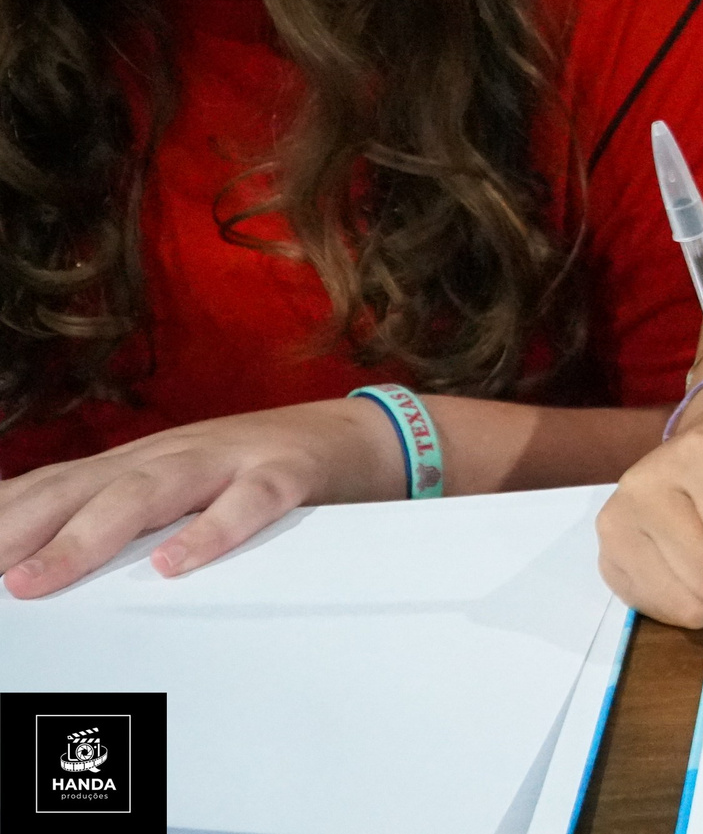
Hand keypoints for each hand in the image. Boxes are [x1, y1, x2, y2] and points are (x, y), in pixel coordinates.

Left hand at [0, 398, 403, 598]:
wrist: (357, 434)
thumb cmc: (255, 470)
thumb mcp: (176, 484)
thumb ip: (113, 508)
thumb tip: (33, 549)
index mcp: (140, 461)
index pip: (54, 485)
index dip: (5, 517)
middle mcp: (173, 453)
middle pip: (85, 488)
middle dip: (23, 531)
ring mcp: (229, 458)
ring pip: (149, 491)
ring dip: (90, 534)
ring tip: (44, 577)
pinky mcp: (288, 472)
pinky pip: (249, 500)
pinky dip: (212, 530)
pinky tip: (178, 563)